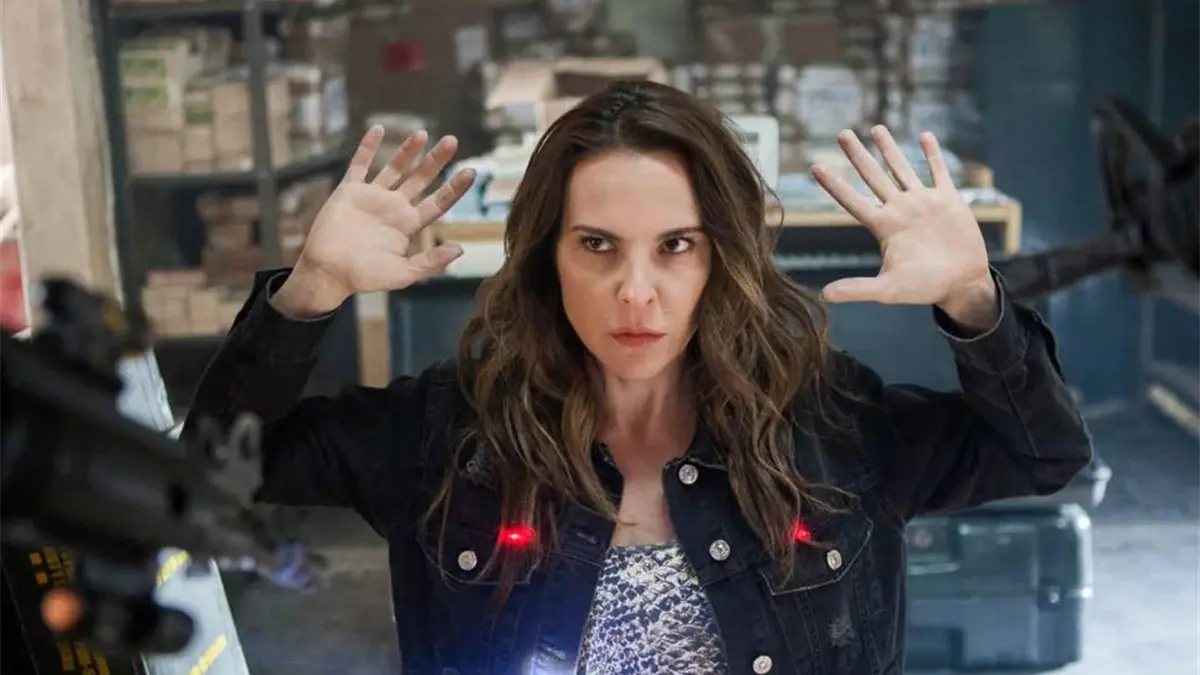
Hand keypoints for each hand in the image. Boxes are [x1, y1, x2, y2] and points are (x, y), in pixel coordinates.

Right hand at [281, 127, 474, 312]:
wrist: (327, 272)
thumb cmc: (364, 277)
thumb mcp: (402, 274)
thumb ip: (430, 262)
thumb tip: (460, 249)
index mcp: (408, 225)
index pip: (437, 202)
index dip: (454, 187)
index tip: (471, 172)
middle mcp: (393, 207)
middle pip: (420, 179)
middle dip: (436, 160)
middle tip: (452, 141)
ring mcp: (371, 197)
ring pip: (394, 167)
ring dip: (407, 150)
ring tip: (422, 133)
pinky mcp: (348, 191)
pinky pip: (359, 164)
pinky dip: (368, 147)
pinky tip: (378, 129)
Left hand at [812, 126, 991, 307]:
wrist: (962, 284)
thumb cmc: (924, 288)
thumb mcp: (888, 289)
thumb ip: (857, 289)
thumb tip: (823, 296)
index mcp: (883, 227)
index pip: (852, 200)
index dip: (834, 184)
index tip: (815, 166)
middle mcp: (899, 210)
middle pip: (873, 176)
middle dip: (857, 155)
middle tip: (842, 133)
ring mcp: (923, 203)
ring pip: (901, 168)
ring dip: (889, 149)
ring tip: (875, 128)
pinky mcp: (948, 200)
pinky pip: (938, 172)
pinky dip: (932, 153)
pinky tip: (924, 135)